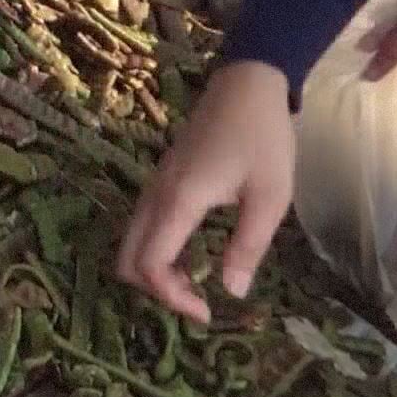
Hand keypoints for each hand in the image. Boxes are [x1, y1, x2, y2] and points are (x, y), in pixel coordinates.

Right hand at [116, 61, 294, 323]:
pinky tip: (193, 256)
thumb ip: (247, 246)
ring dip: (155, 273)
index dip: (171, 298)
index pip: (150, 265)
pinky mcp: (159, 183)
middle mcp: (154, 197)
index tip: (207, 312)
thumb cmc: (263, 137)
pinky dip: (157, 253)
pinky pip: (142, 229)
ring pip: (130, 245)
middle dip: (156, 291)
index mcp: (179, 202)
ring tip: (197, 283)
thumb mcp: (270, 196)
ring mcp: (152, 188)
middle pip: (126, 261)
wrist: (246, 85)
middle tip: (197, 300)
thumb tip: (231, 292)